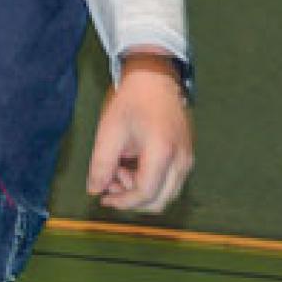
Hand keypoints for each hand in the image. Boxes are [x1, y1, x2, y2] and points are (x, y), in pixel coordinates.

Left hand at [87, 55, 193, 211]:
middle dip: (131, 199)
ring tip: (119, 168)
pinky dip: (150, 182)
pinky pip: (169, 182)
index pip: (146, 193)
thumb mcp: (109, 131)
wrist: (155, 79)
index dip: (123, 202)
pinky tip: (131, 165)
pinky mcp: (186, 157)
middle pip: (159, 201)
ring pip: (165, 194)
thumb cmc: (132, 101)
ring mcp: (187, 159)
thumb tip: (94, 190)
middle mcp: (181, 160)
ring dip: (140, 191)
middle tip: (110, 182)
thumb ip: (101, 164)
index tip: (104, 198)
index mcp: (162, 152)